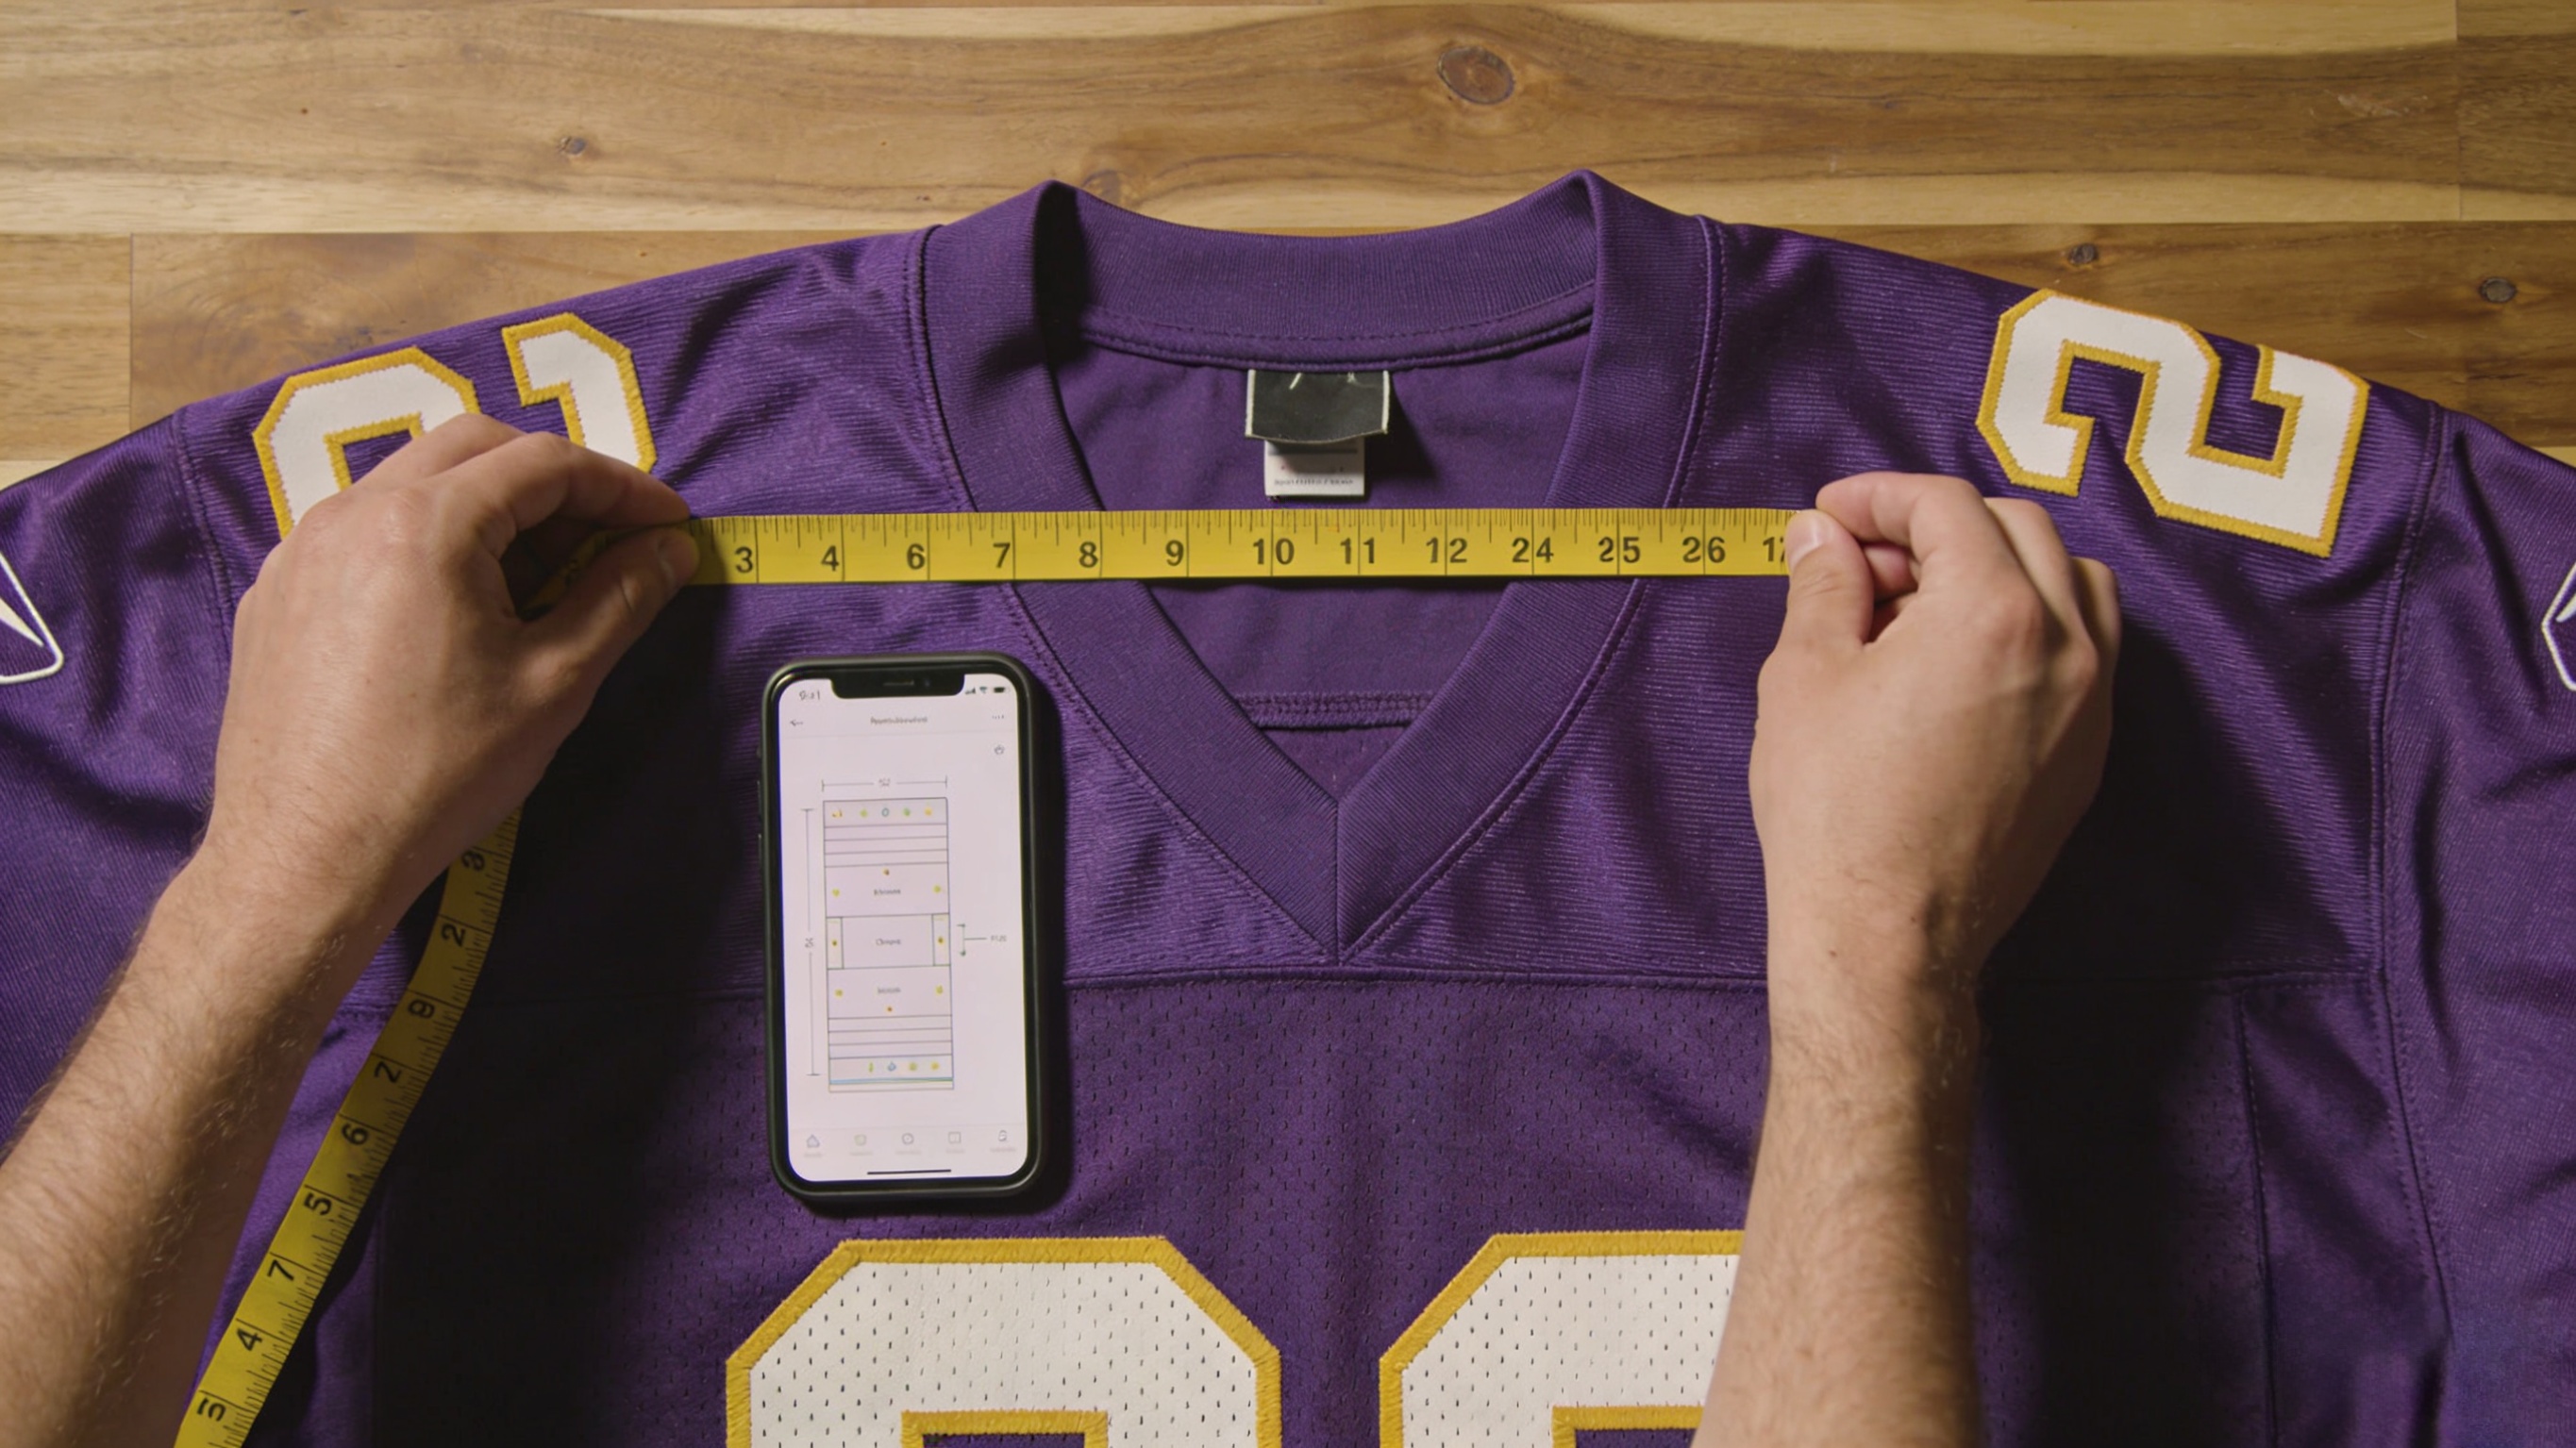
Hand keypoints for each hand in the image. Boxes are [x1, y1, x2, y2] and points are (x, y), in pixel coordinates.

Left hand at [197, 416, 695, 991]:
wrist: (305, 857)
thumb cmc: (438, 774)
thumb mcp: (554, 684)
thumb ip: (619, 599)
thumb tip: (669, 550)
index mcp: (427, 524)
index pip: (545, 462)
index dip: (622, 486)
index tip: (668, 525)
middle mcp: (353, 511)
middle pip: (475, 447)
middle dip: (554, 481)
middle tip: (608, 541)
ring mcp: (302, 547)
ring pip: (413, 482)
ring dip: (488, 507)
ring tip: (536, 581)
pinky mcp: (276, 591)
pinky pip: (364, 530)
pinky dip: (427, 540)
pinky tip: (455, 611)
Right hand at [1749, 472, 2118, 1030]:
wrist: (1887, 937)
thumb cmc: (1834, 809)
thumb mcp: (1804, 676)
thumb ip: (1824, 585)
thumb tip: (1823, 535)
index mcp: (1993, 611)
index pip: (1949, 506)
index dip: (1880, 496)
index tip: (1829, 517)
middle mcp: (2066, 643)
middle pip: (2019, 527)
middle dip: (1937, 525)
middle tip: (1863, 562)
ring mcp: (2092, 700)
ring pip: (2071, 581)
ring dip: (2000, 566)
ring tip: (1921, 606)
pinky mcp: (2091, 751)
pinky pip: (2084, 648)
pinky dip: (2031, 623)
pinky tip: (1960, 661)